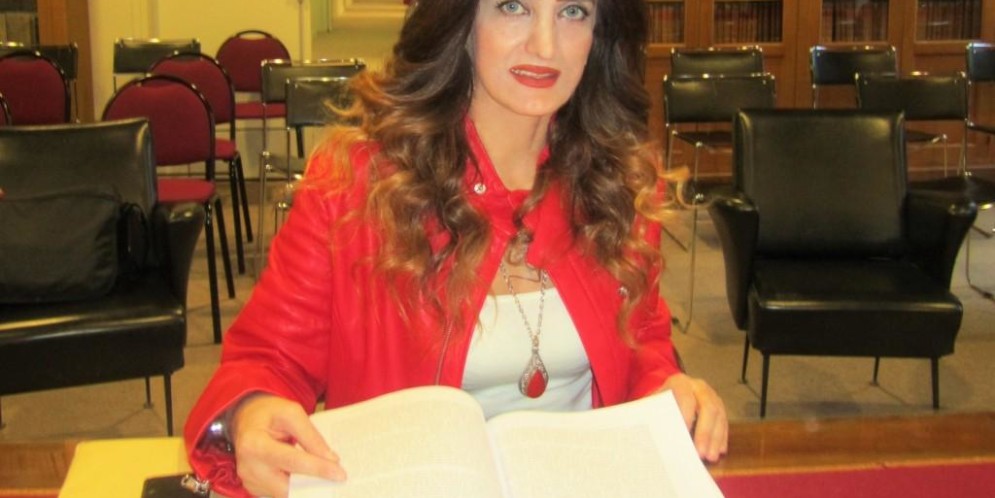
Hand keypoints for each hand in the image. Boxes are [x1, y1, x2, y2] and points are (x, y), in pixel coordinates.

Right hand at [229, 394, 346, 497]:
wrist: (247, 419)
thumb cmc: (269, 413)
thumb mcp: (291, 413)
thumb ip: (311, 436)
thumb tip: (330, 459)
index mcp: (254, 444)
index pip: (292, 461)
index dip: (318, 468)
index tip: (340, 474)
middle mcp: (248, 467)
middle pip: (286, 486)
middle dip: (313, 486)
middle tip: (335, 480)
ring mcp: (250, 481)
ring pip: (284, 495)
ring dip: (306, 489)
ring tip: (323, 478)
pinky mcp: (254, 488)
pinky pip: (279, 494)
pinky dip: (296, 489)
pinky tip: (307, 479)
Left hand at [658, 373, 727, 461]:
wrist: (669, 392)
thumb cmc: (659, 401)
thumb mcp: (653, 403)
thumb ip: (654, 413)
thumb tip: (656, 435)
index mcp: (680, 382)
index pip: (686, 398)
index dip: (686, 416)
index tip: (684, 435)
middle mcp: (699, 387)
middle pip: (708, 408)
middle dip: (705, 433)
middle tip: (700, 453)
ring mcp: (712, 395)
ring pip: (719, 416)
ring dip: (716, 439)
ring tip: (711, 457)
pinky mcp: (719, 406)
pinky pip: (724, 422)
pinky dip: (721, 438)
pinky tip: (718, 451)